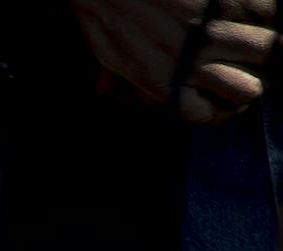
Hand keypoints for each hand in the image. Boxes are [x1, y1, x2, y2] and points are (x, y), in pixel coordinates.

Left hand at [68, 0, 276, 122]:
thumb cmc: (107, 15)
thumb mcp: (112, 58)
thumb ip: (140, 80)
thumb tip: (158, 93)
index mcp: (160, 83)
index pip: (211, 114)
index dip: (227, 107)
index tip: (231, 97)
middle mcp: (189, 62)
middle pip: (250, 88)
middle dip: (256, 78)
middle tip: (254, 65)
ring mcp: (211, 29)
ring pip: (270, 49)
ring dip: (268, 44)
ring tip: (258, 36)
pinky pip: (269, 12)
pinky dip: (269, 15)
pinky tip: (255, 13)